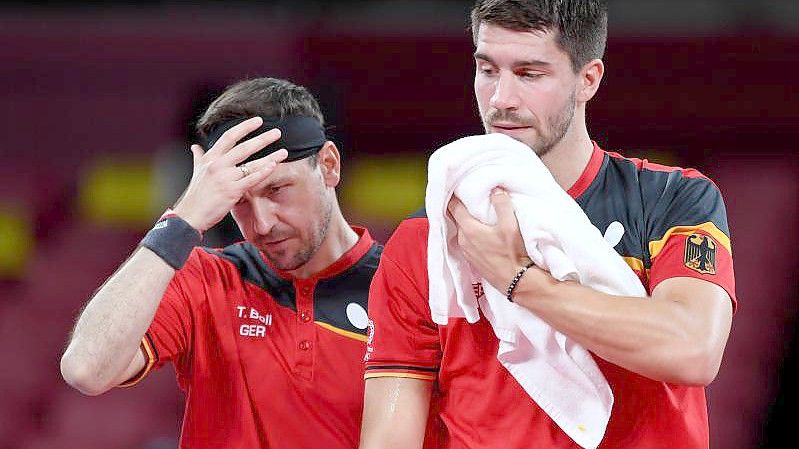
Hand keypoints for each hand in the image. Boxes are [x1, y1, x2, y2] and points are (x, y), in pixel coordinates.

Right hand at [173, 117, 287, 232]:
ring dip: (270, 157)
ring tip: (284, 152)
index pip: (229, 137)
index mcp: (210, 158)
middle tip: (277, 132)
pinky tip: (273, 166)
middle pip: (243, 147)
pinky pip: (251, 179)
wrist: (190, 214)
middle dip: (262, 139)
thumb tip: (195, 147)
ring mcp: (225, 177)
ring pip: (251, 163)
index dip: (244, 127)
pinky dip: (263, 172)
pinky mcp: (232, 191)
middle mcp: (218, 165)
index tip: (258, 121)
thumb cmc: (196, 195)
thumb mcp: (197, 172)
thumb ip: (199, 157)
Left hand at [447, 188, 535, 292]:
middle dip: (461, 208)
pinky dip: (471, 235)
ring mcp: (466, 252)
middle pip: (457, 219)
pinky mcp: (472, 260)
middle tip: (469, 197)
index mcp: (469, 230)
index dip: (454, 195)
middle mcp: (463, 241)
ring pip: (462, 231)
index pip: (453, 207)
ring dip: (467, 223)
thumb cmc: (513, 254)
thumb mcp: (511, 226)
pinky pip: (467, 242)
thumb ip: (502, 205)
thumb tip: (496, 190)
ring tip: (476, 215)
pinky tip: (481, 233)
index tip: (457, 187)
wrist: (518, 282)